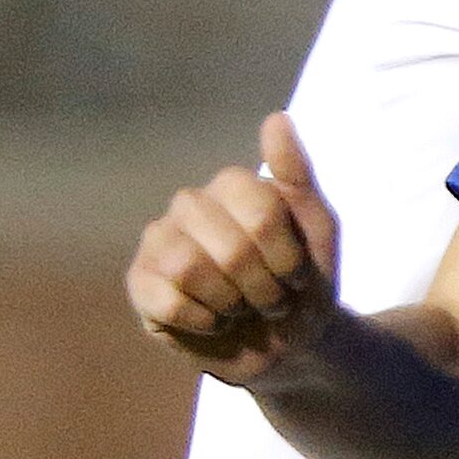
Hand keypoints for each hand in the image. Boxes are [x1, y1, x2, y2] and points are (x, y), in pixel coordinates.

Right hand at [126, 112, 341, 386]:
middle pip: (230, 247)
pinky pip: (166, 300)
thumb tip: (276, 117)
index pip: (261, 212)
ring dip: (230, 303)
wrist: (289, 341)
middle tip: (271, 299)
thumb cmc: (302, 278)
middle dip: (262, 286)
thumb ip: (295, 172)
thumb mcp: (316, 224)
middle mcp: (190, 204)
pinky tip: (216, 322)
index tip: (296, 275)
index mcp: (233, 185)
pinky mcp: (142, 285)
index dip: (285, 256)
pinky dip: (203, 320)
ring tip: (242, 309)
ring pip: (189, 268)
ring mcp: (160, 242)